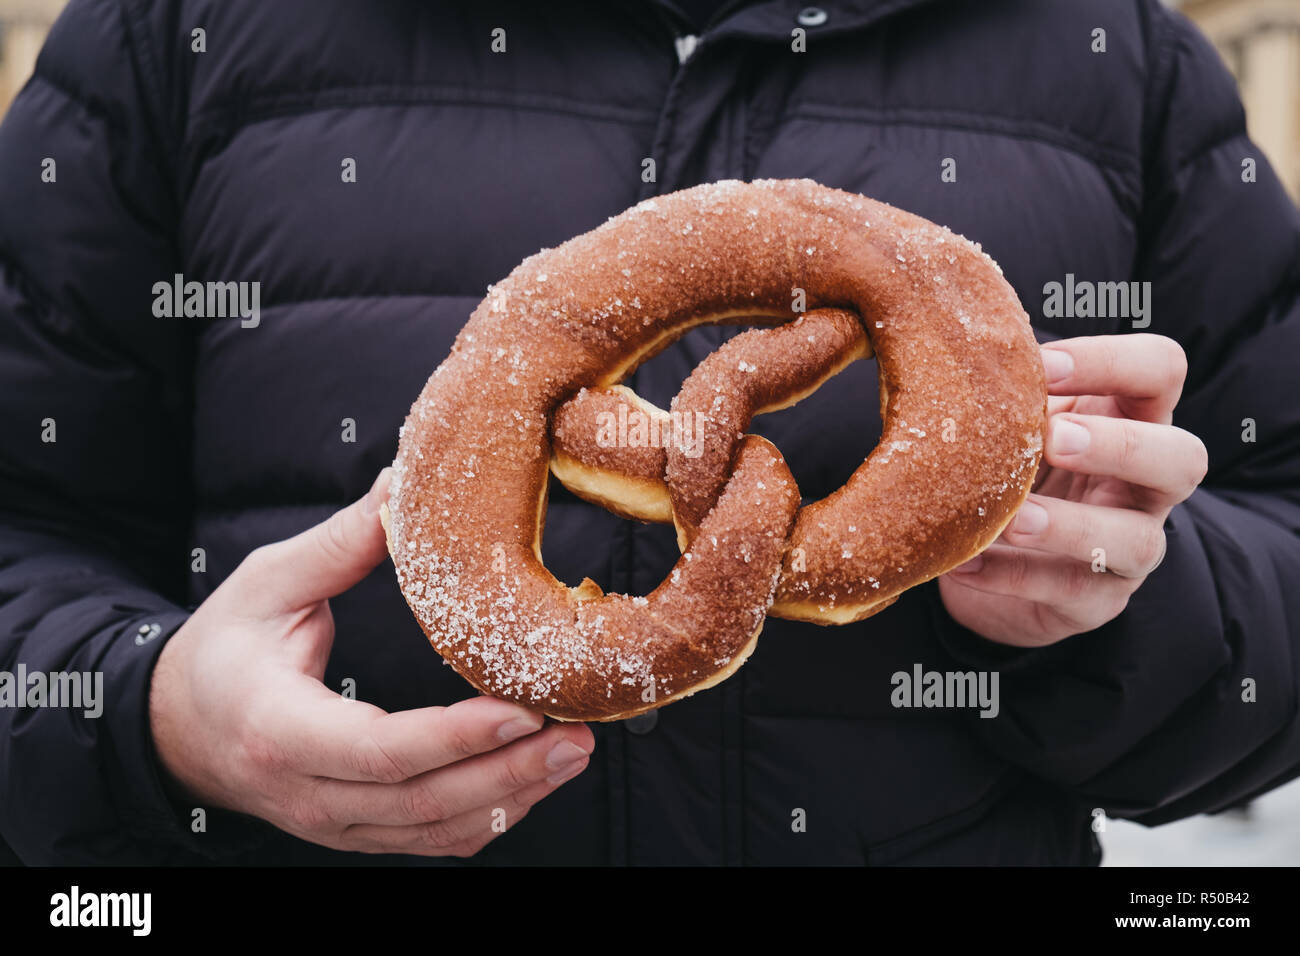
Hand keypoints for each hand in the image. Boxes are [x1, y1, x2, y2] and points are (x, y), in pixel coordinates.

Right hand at [149, 469, 593, 856]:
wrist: (179, 728)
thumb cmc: (222, 652)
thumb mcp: (266, 584)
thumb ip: (341, 543)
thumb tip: (404, 486)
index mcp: (279, 730)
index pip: (379, 750)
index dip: (457, 737)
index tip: (522, 709)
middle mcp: (308, 792)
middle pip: (422, 801)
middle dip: (508, 772)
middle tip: (576, 735)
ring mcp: (334, 823)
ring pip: (434, 830)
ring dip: (511, 796)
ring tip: (573, 753)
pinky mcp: (357, 830)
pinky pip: (430, 840)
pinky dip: (487, 817)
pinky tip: (531, 782)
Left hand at [939, 334, 1207, 646]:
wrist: (999, 563)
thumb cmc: (1015, 468)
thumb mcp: (1017, 421)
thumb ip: (1007, 387)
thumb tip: (950, 338)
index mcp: (1133, 418)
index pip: (1162, 370)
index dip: (1112, 362)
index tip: (1042, 364)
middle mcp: (1149, 484)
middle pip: (1183, 458)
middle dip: (1118, 446)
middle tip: (1052, 439)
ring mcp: (1133, 547)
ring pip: (1134, 541)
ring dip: (1069, 527)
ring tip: (1010, 519)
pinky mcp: (1096, 601)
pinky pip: (1069, 592)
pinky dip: (1011, 577)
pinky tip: (963, 563)